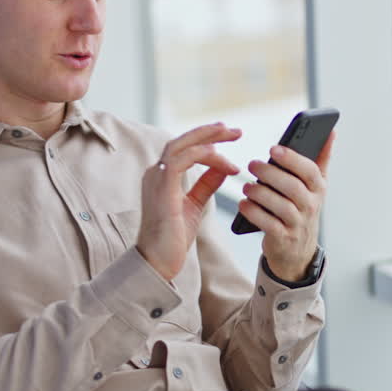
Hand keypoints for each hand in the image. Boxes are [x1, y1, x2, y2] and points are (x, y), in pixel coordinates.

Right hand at [136, 123, 241, 280]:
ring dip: (208, 138)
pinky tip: (221, 159)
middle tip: (235, 130)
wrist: (159, 260)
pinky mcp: (162, 187)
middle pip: (182, 140)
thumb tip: (222, 167)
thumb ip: (206, 184)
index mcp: (162, 176)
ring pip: (181, 145)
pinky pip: (181, 160)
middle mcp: (156, 172)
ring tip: (231, 136)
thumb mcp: (194, 205)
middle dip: (209, 132)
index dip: (206, 140)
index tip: (229, 137)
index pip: (184, 148)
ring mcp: (156, 178)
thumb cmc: (173, 237)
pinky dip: (202, 155)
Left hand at [238, 130, 334, 281]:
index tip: (274, 149)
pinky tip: (243, 204)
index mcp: (318, 188)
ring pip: (280, 206)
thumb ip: (321, 159)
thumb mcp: (313, 186)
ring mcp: (298, 223)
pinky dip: (254, 213)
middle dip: (271, 174)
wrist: (296, 250)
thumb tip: (331, 132)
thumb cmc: (301, 208)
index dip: (292, 159)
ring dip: (261, 193)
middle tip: (253, 165)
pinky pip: (268, 224)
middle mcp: (311, 206)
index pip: (310, 171)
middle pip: (293, 187)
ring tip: (247, 186)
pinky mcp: (283, 238)